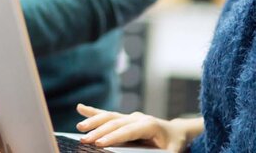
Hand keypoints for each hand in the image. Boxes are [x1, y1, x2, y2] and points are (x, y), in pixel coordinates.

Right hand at [75, 104, 201, 151]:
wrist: (176, 132)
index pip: (128, 131)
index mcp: (149, 125)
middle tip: (85, 140)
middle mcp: (137, 118)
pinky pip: (107, 114)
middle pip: (115, 123)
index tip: (100, 143)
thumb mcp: (171, 152)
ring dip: (94, 121)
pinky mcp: (125, 118)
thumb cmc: (173, 144)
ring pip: (109, 117)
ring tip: (80, 128)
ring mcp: (130, 116)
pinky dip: (93, 112)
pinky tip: (80, 108)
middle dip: (99, 131)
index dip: (114, 137)